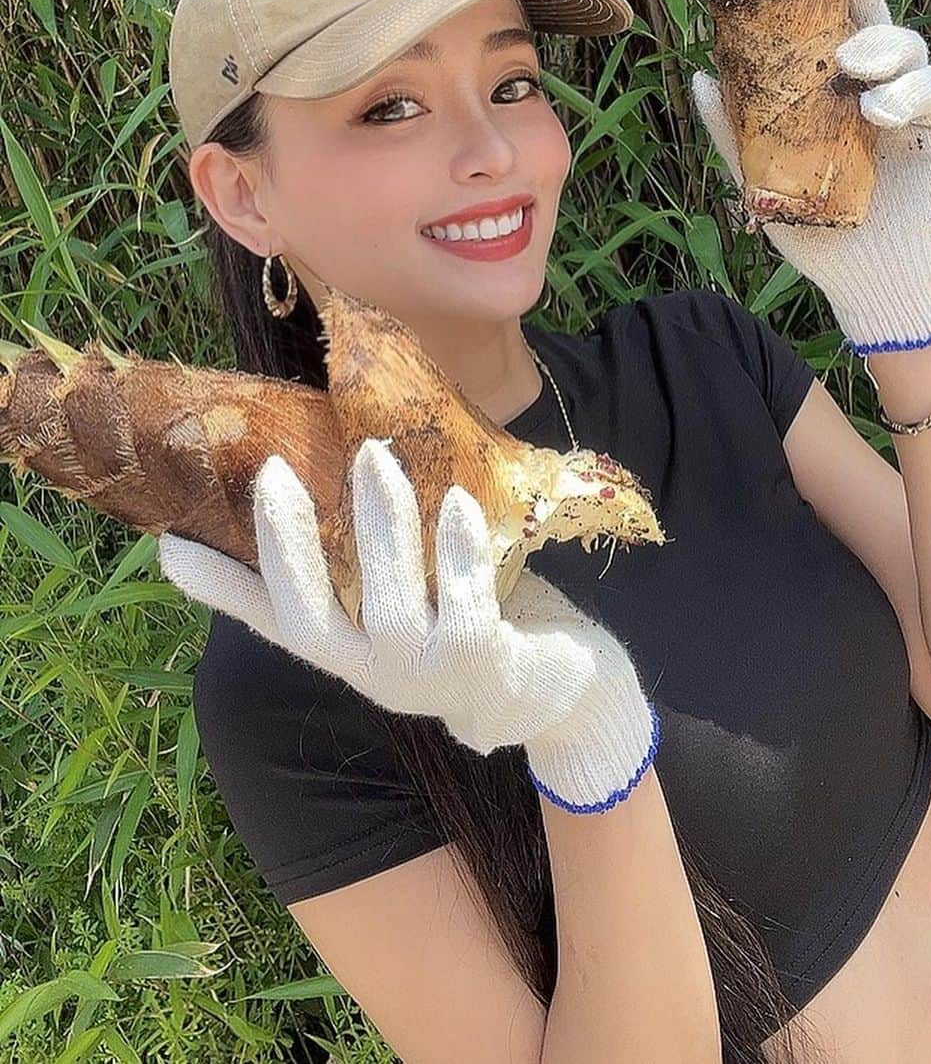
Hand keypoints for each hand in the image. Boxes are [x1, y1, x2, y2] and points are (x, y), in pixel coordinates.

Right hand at [159, 438, 659, 813]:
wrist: (547, 688)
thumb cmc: (455, 628)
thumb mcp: (390, 605)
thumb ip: (341, 570)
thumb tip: (291, 523)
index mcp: (347, 655)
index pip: (273, 623)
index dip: (223, 588)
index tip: (169, 544)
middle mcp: (375, 674)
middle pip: (316, 621)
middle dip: (291, 549)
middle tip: (275, 472)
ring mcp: (429, 675)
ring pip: (393, 605)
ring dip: (383, 529)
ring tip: (374, 457)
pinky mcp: (486, 661)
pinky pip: (467, 601)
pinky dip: (458, 550)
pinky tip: (455, 500)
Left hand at [691, 0, 930, 356]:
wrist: (864, 282)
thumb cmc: (817, 228)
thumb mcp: (763, 180)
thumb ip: (736, 131)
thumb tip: (700, 77)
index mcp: (832, 87)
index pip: (829, 20)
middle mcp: (878, 82)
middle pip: (874, 12)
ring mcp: (917, 100)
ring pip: (908, 44)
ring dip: (880, 47)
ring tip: (853, 74)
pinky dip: (910, 93)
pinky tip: (880, 114)